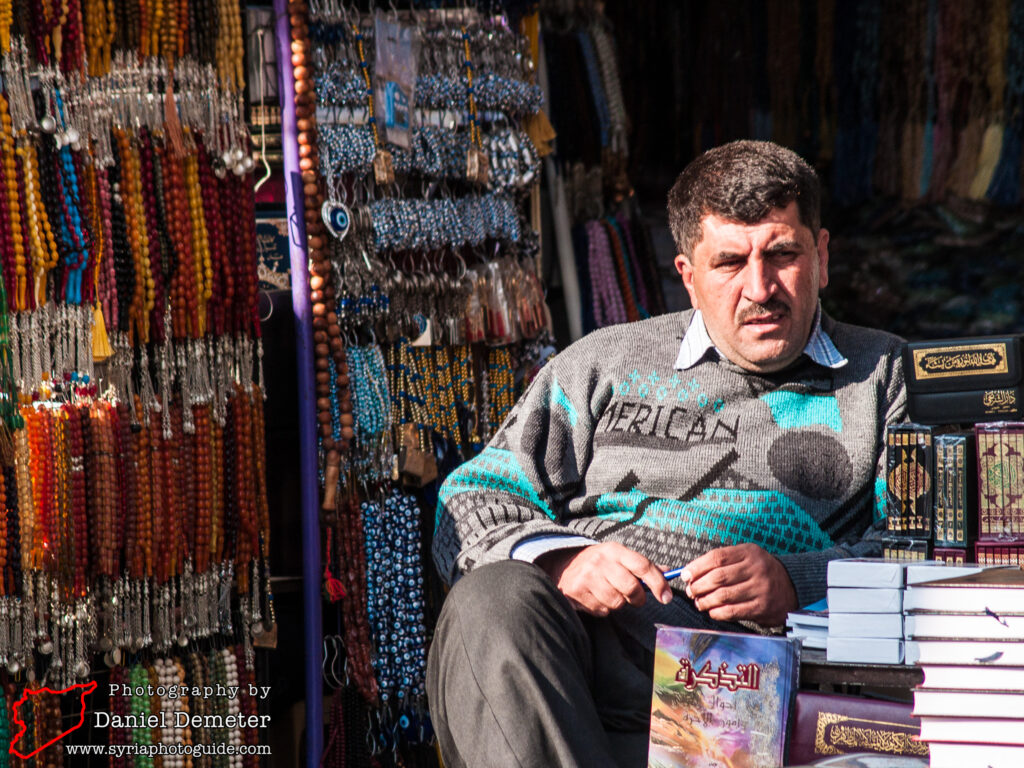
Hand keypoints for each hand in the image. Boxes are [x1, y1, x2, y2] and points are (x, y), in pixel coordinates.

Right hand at [536, 542, 673, 616]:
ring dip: (617, 604)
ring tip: (610, 594)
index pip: (643, 565)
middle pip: (631, 588)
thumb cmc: (598, 563)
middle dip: (638, 599)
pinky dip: (602, 608)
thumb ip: (641, 565)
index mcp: (614, 551)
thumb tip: (667, 572)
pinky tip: (596, 598)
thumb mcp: (618, 556)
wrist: (562, 565)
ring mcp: (587, 577)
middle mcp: (601, 562)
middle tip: (636, 599)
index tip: (666, 597)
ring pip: (616, 602)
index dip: (658, 583)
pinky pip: (601, 610)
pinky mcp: (577, 592)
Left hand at [683, 543, 796, 625]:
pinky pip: (732, 611)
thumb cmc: (761, 570)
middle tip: (691, 591)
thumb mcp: (746, 556)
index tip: (685, 575)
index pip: (716, 557)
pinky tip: (712, 611)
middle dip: (698, 586)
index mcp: (749, 552)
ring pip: (723, 596)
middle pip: (718, 577)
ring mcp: (760, 589)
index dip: (697, 567)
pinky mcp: (761, 607)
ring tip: (699, 602)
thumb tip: (691, 572)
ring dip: (705, 601)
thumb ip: (722, 561)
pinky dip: (717, 612)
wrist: (792, 586)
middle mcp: (755, 569)